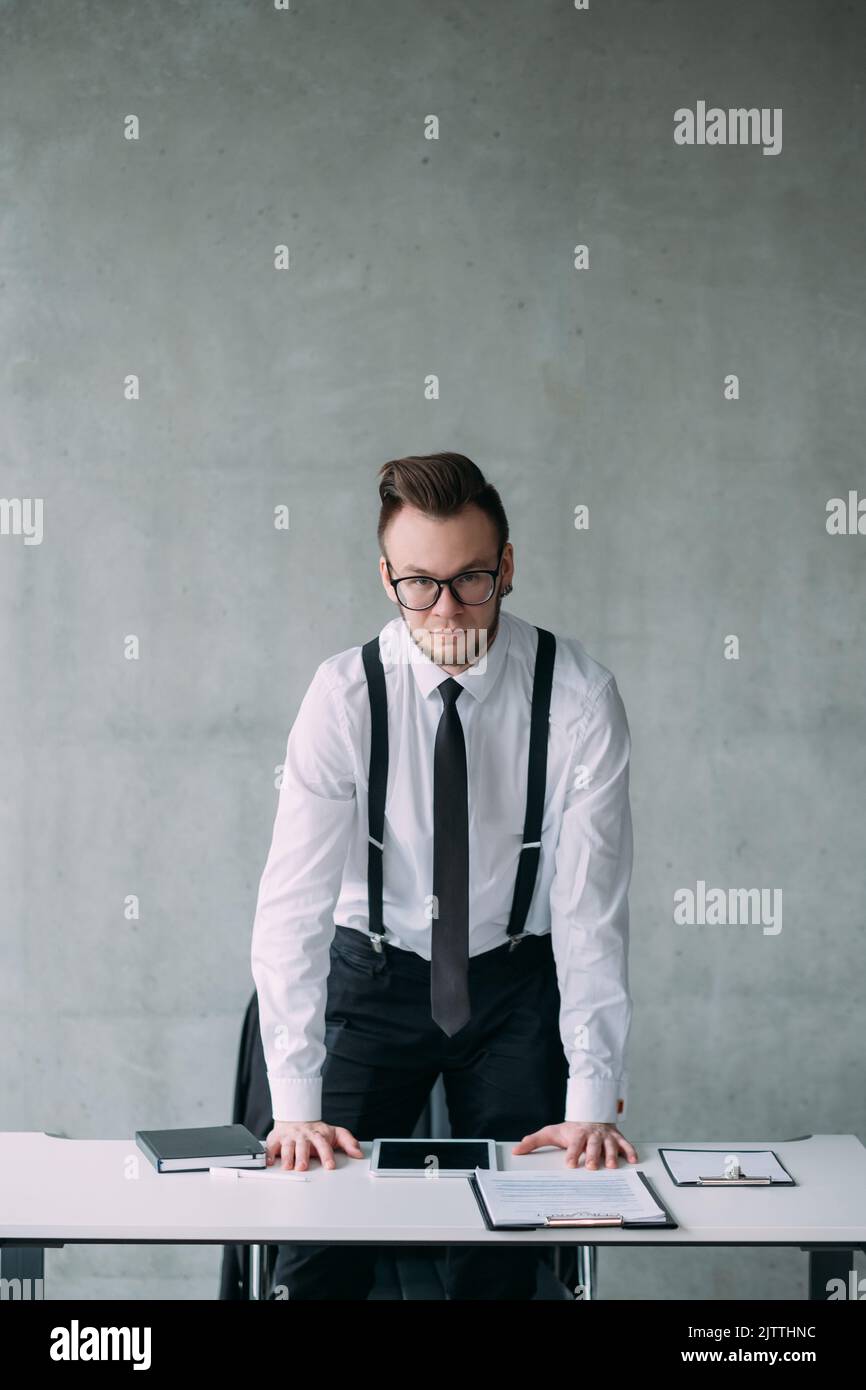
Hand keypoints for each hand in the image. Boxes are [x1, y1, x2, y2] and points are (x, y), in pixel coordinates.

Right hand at [265, 1119, 363, 1170]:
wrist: (296, 1118)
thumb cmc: (316, 1131)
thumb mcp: (334, 1133)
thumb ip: (348, 1142)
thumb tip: (359, 1154)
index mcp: (318, 1135)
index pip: (323, 1145)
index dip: (327, 1155)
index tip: (330, 1166)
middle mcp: (303, 1136)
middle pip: (303, 1146)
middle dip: (302, 1156)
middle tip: (303, 1167)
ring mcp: (289, 1137)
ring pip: (287, 1147)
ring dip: (287, 1157)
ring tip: (288, 1166)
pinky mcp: (276, 1139)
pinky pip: (271, 1147)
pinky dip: (269, 1154)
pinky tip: (269, 1161)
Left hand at [512, 1122, 637, 1169]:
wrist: (591, 1114)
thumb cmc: (571, 1129)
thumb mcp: (551, 1132)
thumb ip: (534, 1141)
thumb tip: (516, 1150)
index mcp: (577, 1135)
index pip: (574, 1145)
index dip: (572, 1154)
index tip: (569, 1164)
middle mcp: (592, 1135)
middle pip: (592, 1145)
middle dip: (592, 1156)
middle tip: (592, 1167)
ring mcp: (606, 1137)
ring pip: (610, 1146)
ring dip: (611, 1155)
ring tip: (612, 1166)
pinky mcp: (618, 1138)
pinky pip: (626, 1144)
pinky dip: (630, 1151)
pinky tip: (633, 1160)